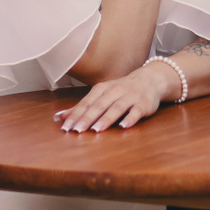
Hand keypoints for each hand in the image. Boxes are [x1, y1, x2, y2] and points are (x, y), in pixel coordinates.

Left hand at [55, 63, 173, 131]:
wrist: (150, 80)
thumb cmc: (121, 90)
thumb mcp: (101, 94)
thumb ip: (81, 106)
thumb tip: (59, 117)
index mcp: (102, 89)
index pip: (86, 103)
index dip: (76, 115)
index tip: (65, 127)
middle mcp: (115, 91)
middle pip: (99, 106)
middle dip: (87, 118)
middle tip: (77, 130)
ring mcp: (130, 97)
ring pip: (116, 108)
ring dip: (106, 119)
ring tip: (96, 130)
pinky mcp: (143, 104)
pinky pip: (136, 112)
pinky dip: (130, 118)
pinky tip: (124, 126)